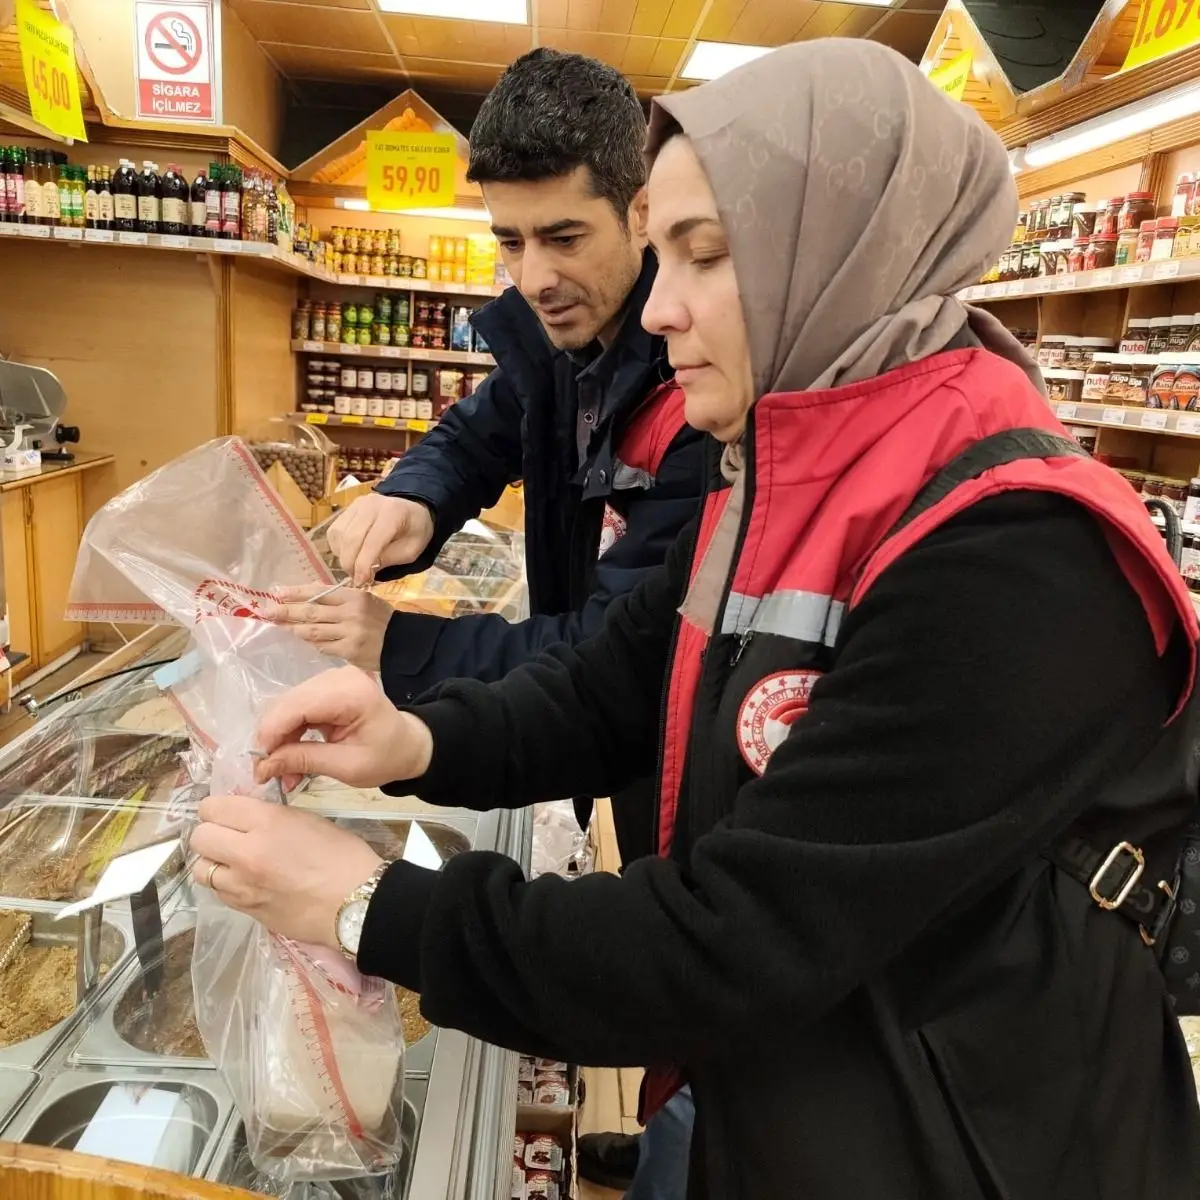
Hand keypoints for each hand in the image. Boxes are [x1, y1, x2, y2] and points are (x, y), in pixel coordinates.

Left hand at [190, 795, 382, 948]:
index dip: (217, 808)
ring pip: (201, 869)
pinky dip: (226, 885)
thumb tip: (247, 820)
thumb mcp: (308, 820)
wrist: (355, 903)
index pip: (213, 808)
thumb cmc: (343, 856)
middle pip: (200, 837)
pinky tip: (246, 883)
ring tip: (233, 862)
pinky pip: (218, 892)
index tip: (227, 813)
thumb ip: (271, 818)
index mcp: (266, 821)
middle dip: (211, 833)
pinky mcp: (245, 910)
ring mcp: (242, 885)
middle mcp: (246, 852)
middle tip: (229, 836)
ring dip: (214, 862)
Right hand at [253, 665, 433, 790]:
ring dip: (280, 739)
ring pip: (287, 706)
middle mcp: (338, 677)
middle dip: (273, 740)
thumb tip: (264, 765)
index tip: (260, 766)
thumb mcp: (348, 767)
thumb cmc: (386, 757)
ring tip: (284, 772)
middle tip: (269, 774)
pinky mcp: (326, 686)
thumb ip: (305, 760)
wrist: (407, 745)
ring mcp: (331, 678)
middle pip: (288, 704)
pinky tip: (291, 756)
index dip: (272, 734)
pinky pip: (296, 707)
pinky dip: (290, 733)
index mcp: (352, 693)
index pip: (297, 706)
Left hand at [266, 585, 393, 671]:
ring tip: (280, 625)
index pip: (318, 592)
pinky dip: (313, 643)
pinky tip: (304, 639)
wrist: (403, 644)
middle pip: (311, 612)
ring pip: (313, 631)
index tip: (278, 593)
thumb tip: (308, 596)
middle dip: (286, 611)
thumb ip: (338, 599)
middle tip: (267, 611)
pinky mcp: (349, 651)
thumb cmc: (382, 620)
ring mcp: (349, 633)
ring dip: (294, 629)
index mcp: (353, 596)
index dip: (296, 593)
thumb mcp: (365, 601)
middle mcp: (349, 613)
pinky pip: (323, 647)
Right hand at [327, 494, 434, 585]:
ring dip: (343, 556)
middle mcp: (371, 504)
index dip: (363, 564)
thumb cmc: (414, 533)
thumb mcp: (410, 551)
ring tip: (355, 567)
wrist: (412, 512)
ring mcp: (357, 505)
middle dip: (350, 563)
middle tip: (357, 579)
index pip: (372, 541)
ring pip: (339, 534)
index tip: (360, 582)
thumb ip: (388, 559)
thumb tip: (364, 571)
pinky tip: (350, 555)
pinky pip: (334, 531)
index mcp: (393, 512)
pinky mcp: (347, 509)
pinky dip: (338, 548)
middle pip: (351, 538)